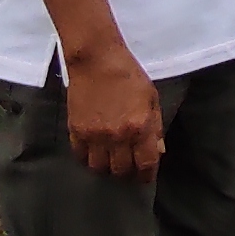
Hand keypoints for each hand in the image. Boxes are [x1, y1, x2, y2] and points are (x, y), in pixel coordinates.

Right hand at [62, 43, 163, 181]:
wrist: (96, 59)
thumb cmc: (129, 75)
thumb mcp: (151, 98)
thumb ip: (155, 127)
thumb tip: (158, 151)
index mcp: (139, 128)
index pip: (146, 165)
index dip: (147, 175)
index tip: (146, 176)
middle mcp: (117, 136)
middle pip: (121, 170)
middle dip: (127, 172)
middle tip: (128, 167)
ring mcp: (94, 135)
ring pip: (99, 168)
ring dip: (106, 167)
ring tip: (110, 160)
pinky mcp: (76, 130)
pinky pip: (80, 156)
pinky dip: (87, 158)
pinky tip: (94, 152)